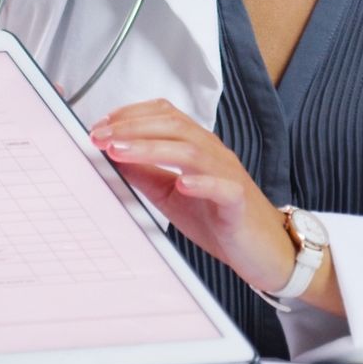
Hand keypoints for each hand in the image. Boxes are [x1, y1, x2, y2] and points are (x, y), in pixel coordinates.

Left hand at [89, 99, 299, 297]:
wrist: (262, 250)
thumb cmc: (217, 219)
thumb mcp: (170, 195)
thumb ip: (145, 175)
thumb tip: (111, 157)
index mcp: (197, 147)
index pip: (165, 114)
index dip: (132, 114)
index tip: (101, 124)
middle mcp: (213, 154)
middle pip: (174, 126)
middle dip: (132, 128)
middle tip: (100, 137)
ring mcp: (228, 175)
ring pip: (191, 151)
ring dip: (152, 148)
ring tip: (121, 152)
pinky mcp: (238, 202)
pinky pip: (222, 187)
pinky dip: (200, 182)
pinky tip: (180, 184)